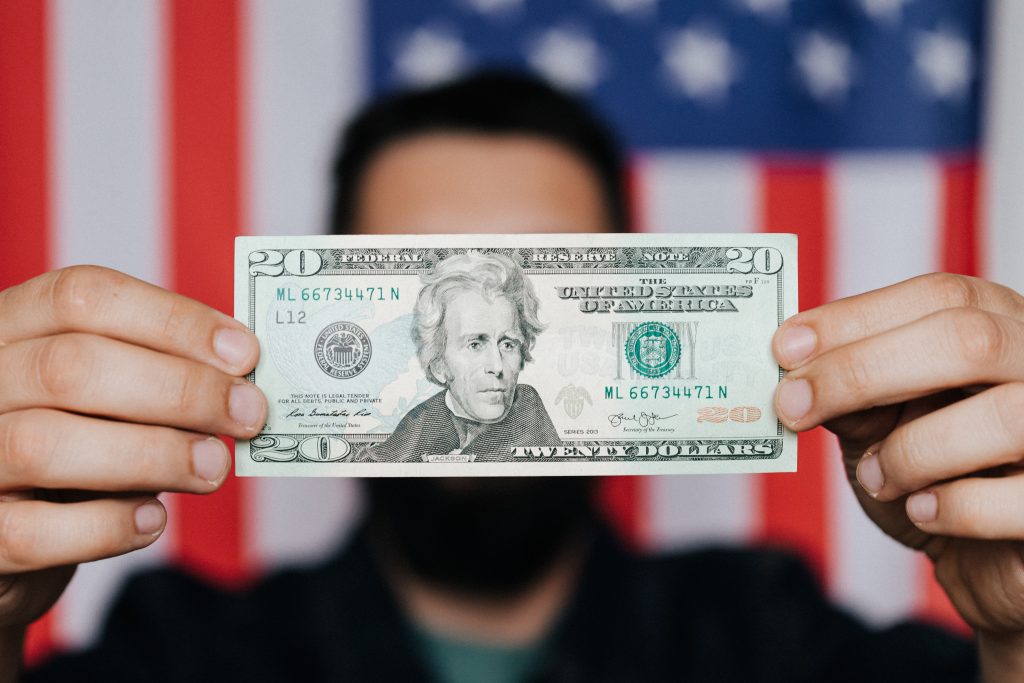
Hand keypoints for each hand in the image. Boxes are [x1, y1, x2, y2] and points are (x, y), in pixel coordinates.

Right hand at [0, 266, 264, 635]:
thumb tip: (242, 383)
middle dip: (180, 389)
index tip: (245, 354)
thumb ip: (155, 379)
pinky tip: (152, 521)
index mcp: (8, 329)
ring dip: (153, 454)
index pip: (82, 297)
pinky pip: (31, 533)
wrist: (5, 538)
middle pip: (70, 365)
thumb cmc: (70, 452)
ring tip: (213, 466)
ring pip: (45, 443)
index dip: (174, 319)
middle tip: (249, 413)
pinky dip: (106, 527)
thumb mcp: (104, 397)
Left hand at [772, 273, 1023, 677]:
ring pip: (1004, 416)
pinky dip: (954, 507)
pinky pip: (1016, 499)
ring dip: (911, 450)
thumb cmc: (934, 474)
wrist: (984, 556)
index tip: (786, 347)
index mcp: (1003, 326)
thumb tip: (791, 373)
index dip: (856, 317)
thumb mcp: (882, 422)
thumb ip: (850, 391)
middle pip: (969, 339)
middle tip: (793, 404)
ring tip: (873, 477)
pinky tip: (922, 510)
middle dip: (863, 371)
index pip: (940, 295)